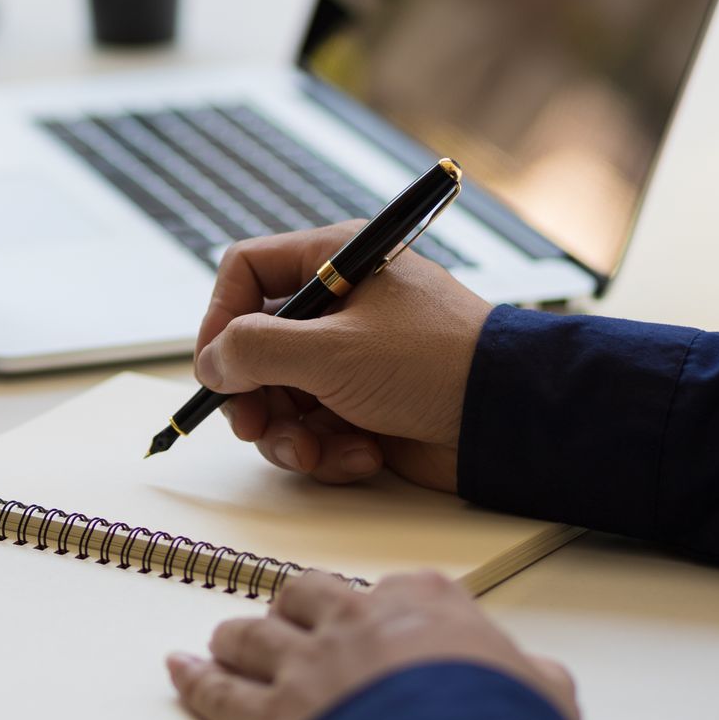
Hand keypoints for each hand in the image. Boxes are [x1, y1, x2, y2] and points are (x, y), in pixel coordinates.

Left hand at [167, 570, 578, 719]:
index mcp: (419, 600)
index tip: (370, 626)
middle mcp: (352, 621)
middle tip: (290, 629)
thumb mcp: (543, 692)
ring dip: (236, 641)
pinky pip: (216, 690)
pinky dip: (192, 679)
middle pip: (301, 596)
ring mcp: (304, 666)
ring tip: (225, 646)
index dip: (371, 612)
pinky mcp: (269, 717)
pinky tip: (177, 669)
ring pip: (249, 635)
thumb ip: (530, 673)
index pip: (383, 588)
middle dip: (292, 612)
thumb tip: (536, 677)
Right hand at [193, 224, 492, 492]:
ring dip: (291, 435)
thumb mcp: (329, 351)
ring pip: (281, 398)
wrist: (509, 418)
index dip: (220, 317)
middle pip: (256, 347)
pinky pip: (317, 429)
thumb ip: (254, 351)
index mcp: (335, 263)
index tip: (215, 365)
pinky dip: (330, 450)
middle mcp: (340, 307)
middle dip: (253, 396)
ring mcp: (352, 360)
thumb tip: (209, 361)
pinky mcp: (366, 406)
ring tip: (315, 452)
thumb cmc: (432, 363)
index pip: (247, 272)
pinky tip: (363, 455)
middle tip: (255, 428)